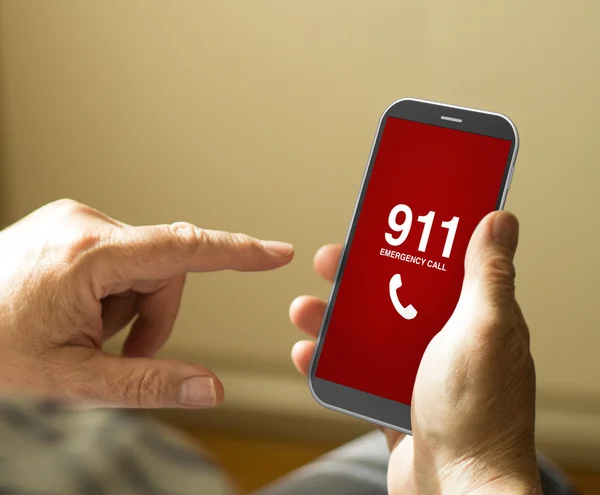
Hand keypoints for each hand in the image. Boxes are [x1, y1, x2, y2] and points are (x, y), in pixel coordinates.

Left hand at [0, 199, 292, 408]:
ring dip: (131, 307)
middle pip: (164, 269)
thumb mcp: (68, 381)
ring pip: (143, 267)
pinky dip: (114, 293)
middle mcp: (83, 224)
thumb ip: (146, 385)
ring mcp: (73, 222)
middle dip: (154, 316)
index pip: (184, 248)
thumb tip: (210, 388)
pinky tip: (80, 312)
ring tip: (89, 335)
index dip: (237, 252)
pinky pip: (119, 258)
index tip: (276, 253)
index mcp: (88, 256)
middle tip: (119, 353)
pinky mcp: (69, 227)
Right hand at [290, 211, 541, 493]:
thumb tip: (499, 220)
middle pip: (393, 296)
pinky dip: (329, 364)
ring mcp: (418, 375)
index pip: (438, 266)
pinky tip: (306, 355)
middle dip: (356, 278)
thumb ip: (488, 275)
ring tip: (304, 310)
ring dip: (333, 319)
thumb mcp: (484, 330)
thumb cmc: (476, 414)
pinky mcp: (393, 404)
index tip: (376, 225)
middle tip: (328, 262)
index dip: (405, 242)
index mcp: (475, 320)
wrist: (457, 492)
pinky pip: (355, 375)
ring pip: (368, 334)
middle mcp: (448, 344)